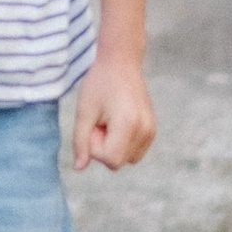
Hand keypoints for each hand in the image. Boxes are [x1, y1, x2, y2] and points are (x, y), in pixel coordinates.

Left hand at [68, 56, 154, 170]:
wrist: (121, 63)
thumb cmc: (99, 84)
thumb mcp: (84, 111)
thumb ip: (80, 141)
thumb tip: (79, 169)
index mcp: (129, 125)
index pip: (111, 160)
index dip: (96, 148)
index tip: (93, 126)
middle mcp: (145, 131)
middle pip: (118, 161)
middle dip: (104, 147)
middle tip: (100, 121)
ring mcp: (151, 131)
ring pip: (127, 158)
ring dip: (114, 145)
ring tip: (109, 120)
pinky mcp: (152, 130)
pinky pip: (135, 150)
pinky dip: (123, 142)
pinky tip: (118, 121)